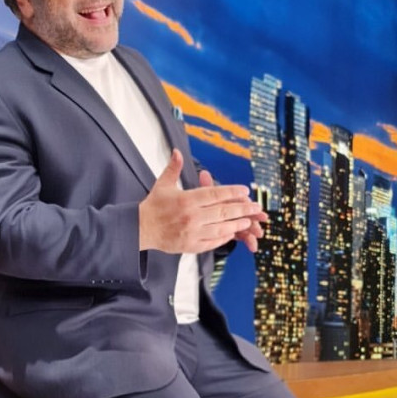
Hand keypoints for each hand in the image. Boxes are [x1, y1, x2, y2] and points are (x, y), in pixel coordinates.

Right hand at [138, 149, 266, 253]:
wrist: (140, 228)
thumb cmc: (153, 206)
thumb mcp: (163, 184)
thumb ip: (174, 168)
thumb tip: (177, 151)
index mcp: (186, 200)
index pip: (215, 194)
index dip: (232, 192)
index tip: (245, 190)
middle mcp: (191, 216)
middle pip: (223, 212)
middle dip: (242, 209)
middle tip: (256, 207)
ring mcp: (192, 232)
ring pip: (221, 228)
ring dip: (237, 224)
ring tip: (248, 221)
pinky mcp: (191, 245)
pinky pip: (213, 242)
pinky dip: (224, 237)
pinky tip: (232, 233)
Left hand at [198, 169, 264, 252]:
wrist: (202, 210)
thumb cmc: (205, 199)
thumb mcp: (204, 193)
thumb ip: (207, 186)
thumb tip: (204, 173)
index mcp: (229, 197)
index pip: (240, 199)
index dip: (247, 204)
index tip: (257, 208)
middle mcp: (235, 207)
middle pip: (245, 213)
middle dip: (253, 221)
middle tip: (259, 229)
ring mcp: (236, 219)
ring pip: (246, 225)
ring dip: (253, 231)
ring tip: (256, 240)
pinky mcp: (235, 229)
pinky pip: (242, 235)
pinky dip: (248, 240)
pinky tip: (252, 248)